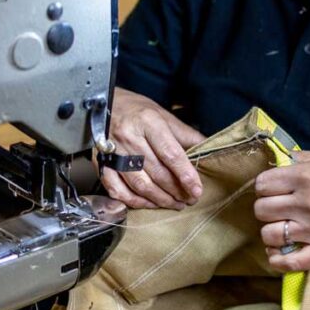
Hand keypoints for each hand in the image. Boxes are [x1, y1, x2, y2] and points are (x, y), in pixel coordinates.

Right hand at [101, 87, 204, 209]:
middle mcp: (130, 137)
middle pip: (157, 172)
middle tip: (189, 199)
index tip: (197, 190)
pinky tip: (149, 203)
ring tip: (174, 204)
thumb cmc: (137, 110)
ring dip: (159, 199)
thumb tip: (208, 151)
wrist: (102, 105)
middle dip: (176, 191)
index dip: (186, 175)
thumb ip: (186, 136)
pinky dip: (135, 201)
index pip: (171, 154)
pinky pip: (118, 190)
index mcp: (148, 121)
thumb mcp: (164, 115)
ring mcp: (113, 152)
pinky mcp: (101, 164)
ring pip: (139, 185)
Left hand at [254, 151, 309, 271]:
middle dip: (267, 208)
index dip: (266, 186)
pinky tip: (280, 253)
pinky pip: (289, 262)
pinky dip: (279, 260)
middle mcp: (306, 202)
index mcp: (307, 176)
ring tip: (282, 229)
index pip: (263, 183)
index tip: (274, 189)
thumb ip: (309, 159)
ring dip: (272, 232)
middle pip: (262, 209)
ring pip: (269, 235)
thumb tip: (286, 159)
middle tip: (279, 208)